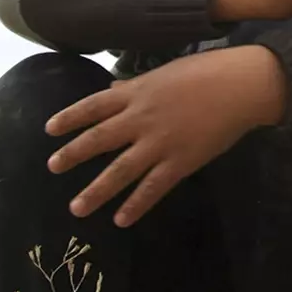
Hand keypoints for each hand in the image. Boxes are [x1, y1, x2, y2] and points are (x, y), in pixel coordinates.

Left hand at [45, 45, 285, 226]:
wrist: (242, 85)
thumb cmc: (209, 71)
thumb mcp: (167, 71)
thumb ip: (138, 84)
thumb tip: (113, 88)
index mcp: (138, 92)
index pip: (94, 105)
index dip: (70, 117)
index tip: (50, 129)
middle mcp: (141, 118)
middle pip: (98, 139)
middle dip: (73, 155)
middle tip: (52, 167)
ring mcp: (159, 142)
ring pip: (119, 171)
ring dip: (96, 191)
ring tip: (77, 208)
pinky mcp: (180, 161)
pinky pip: (153, 188)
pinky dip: (136, 205)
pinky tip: (121, 219)